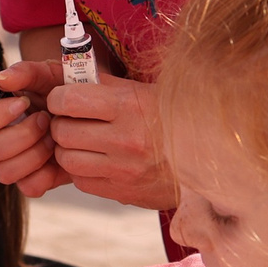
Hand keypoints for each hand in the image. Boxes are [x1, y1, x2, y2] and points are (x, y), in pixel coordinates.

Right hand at [0, 57, 71, 197]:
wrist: (94, 114)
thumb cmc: (66, 90)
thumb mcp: (50, 73)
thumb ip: (24, 72)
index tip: (21, 103)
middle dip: (21, 134)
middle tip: (45, 119)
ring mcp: (13, 162)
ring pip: (3, 172)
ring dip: (32, 154)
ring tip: (53, 138)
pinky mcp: (32, 180)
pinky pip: (28, 187)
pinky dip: (45, 174)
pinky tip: (57, 156)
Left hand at [47, 72, 178, 209]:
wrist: (209, 155)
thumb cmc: (170, 114)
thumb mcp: (142, 90)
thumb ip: (102, 84)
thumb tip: (61, 73)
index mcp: (129, 106)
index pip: (68, 100)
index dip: (58, 99)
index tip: (64, 99)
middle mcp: (126, 139)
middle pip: (62, 132)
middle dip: (59, 124)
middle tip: (70, 121)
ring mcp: (124, 170)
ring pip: (67, 160)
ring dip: (67, 149)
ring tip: (81, 141)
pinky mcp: (123, 192)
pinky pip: (82, 181)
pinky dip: (82, 170)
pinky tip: (97, 160)